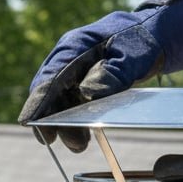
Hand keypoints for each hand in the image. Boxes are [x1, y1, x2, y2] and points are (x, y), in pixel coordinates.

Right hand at [17, 0, 182, 150]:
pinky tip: (83, 135)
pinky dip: (74, 118)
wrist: (152, 35)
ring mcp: (74, 70)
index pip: (50, 77)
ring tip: (77, 145)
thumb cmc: (140, 43)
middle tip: (53, 141)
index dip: (38, 102)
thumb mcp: (131, 56)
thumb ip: (111, 74)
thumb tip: (87, 94)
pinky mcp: (82, 81)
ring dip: (65, 122)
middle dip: (50, 118)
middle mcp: (68, 58)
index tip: (31, 123)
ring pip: (60, 99)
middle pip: (50, 91)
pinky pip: (72, 102)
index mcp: (74, 46)